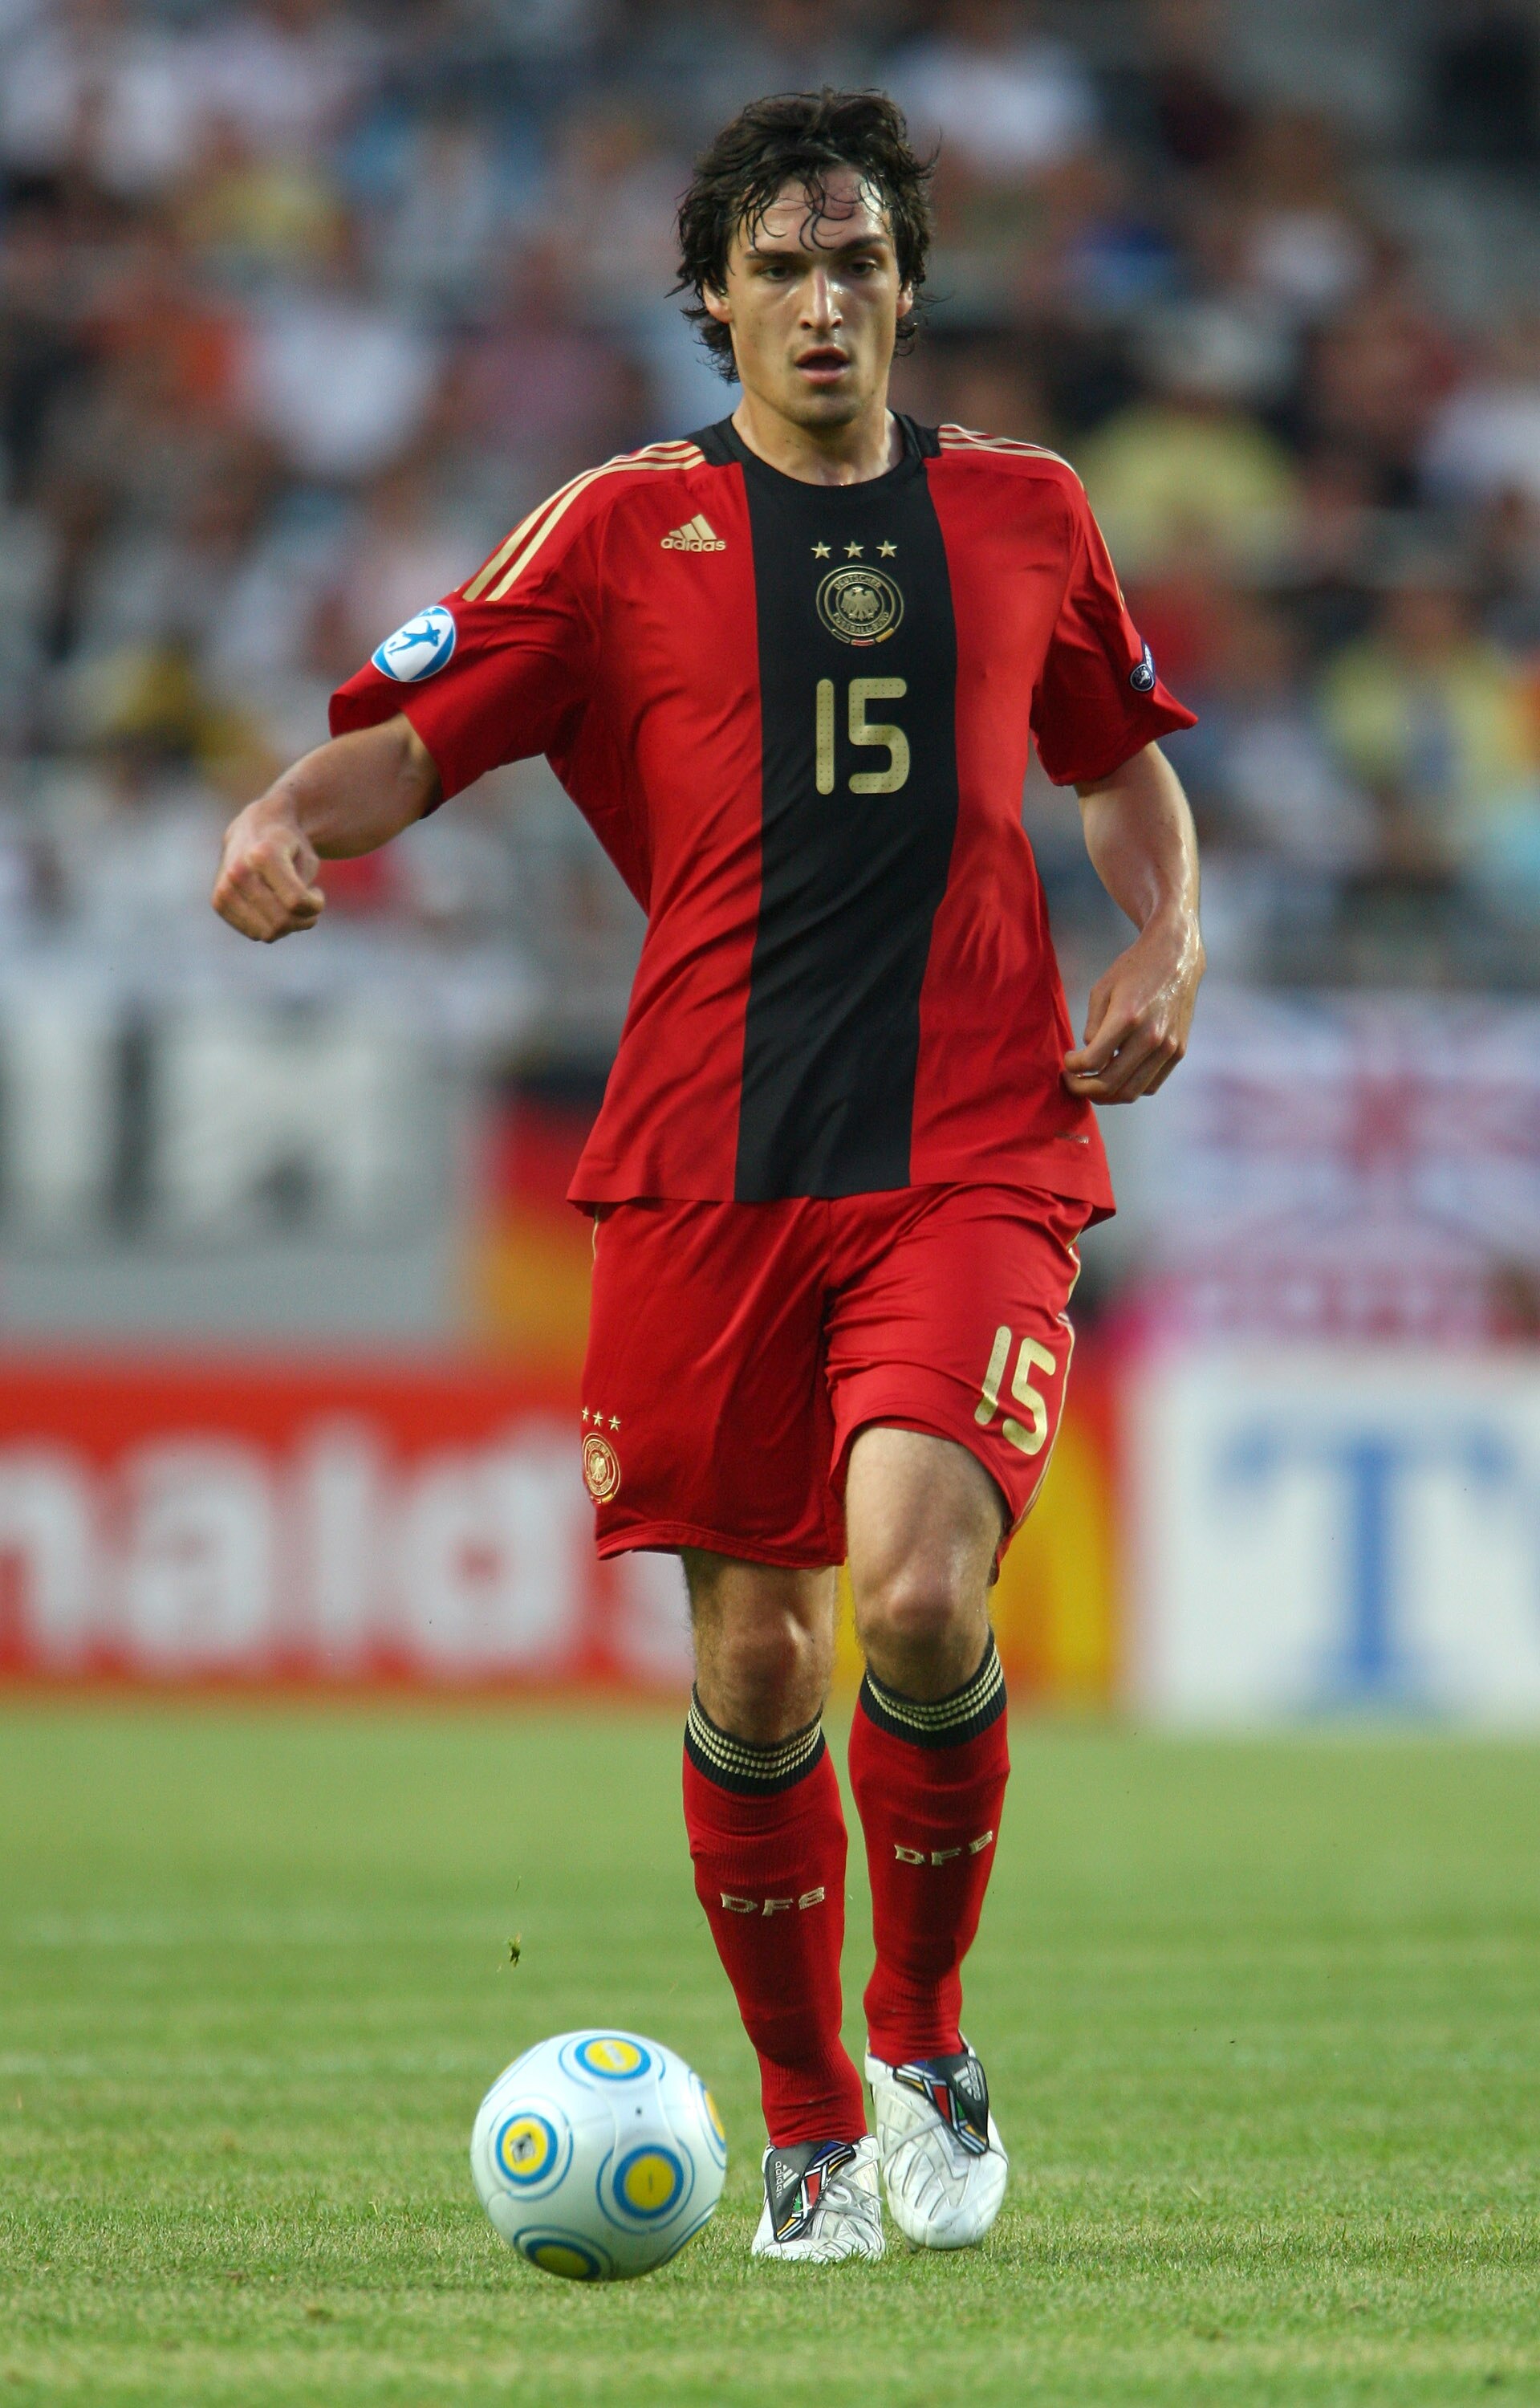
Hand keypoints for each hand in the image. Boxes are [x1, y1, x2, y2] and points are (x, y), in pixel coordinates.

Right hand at [212, 797, 325, 941]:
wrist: (254, 827)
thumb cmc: (288, 846)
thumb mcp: (308, 860)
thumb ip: (302, 893)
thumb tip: (284, 923)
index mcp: (263, 855)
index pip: (296, 902)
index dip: (315, 905)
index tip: (316, 892)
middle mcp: (238, 871)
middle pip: (282, 922)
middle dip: (303, 919)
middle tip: (307, 902)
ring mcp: (224, 888)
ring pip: (268, 934)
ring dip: (287, 925)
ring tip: (289, 903)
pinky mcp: (218, 903)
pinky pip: (255, 934)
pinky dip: (270, 926)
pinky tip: (272, 906)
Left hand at [1062, 909, 1203, 1102]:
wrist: (1175, 956)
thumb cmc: (1134, 970)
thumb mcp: (1102, 990)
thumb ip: (1093, 1027)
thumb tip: (1090, 1058)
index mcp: (1127, 1018)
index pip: (1093, 1061)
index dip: (1073, 1068)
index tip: (1068, 1061)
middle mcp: (1151, 1036)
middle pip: (1111, 1084)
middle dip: (1083, 1089)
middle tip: (1071, 1083)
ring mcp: (1168, 1047)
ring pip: (1131, 1092)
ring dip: (1106, 1096)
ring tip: (1091, 1085)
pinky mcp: (1178, 1051)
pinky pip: (1151, 1085)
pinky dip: (1130, 1088)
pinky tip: (1117, 1077)